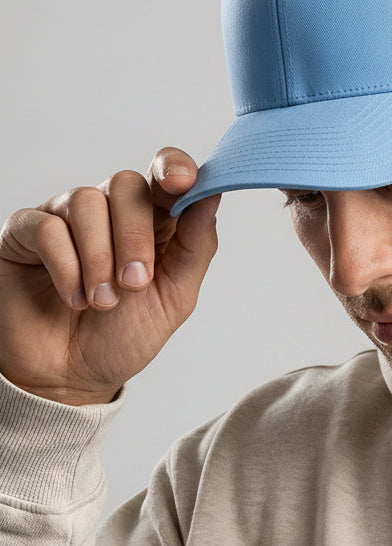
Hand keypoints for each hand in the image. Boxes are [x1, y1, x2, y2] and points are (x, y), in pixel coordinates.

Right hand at [0, 147, 220, 404]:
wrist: (71, 378)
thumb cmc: (125, 335)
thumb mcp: (175, 296)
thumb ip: (197, 245)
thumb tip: (212, 194)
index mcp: (154, 221)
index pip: (164, 172)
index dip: (174, 167)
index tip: (182, 182)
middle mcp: (110, 211)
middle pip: (126, 184)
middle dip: (135, 236)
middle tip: (135, 283)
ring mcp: (66, 218)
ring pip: (86, 201)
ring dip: (99, 257)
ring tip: (102, 302)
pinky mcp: (25, 233)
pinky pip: (46, 227)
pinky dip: (65, 265)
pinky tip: (73, 297)